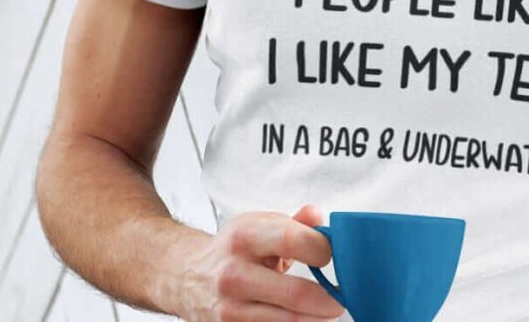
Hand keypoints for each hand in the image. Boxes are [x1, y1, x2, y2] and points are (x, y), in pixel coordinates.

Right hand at [178, 203, 344, 319]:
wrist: (186, 276)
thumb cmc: (232, 248)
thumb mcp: (258, 224)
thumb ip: (294, 223)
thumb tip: (319, 217)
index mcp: (245, 237)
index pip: (294, 241)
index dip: (323, 250)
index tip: (334, 256)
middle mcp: (234, 275)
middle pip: (295, 294)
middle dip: (328, 300)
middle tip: (341, 299)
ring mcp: (229, 311)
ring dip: (313, 320)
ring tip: (326, 312)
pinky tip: (303, 319)